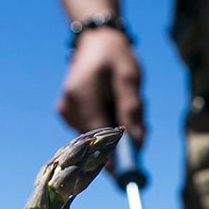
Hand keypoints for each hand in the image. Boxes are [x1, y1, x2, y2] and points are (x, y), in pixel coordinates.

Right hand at [56, 29, 145, 144]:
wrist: (97, 42)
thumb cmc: (115, 57)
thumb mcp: (129, 78)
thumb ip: (132, 110)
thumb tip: (137, 143)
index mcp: (80, 98)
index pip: (100, 139)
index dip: (119, 155)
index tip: (135, 165)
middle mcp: (69, 109)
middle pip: (101, 142)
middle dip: (124, 141)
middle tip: (141, 125)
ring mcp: (67, 114)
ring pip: (99, 140)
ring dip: (118, 133)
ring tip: (126, 107)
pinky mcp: (69, 117)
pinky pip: (94, 133)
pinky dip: (109, 127)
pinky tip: (114, 108)